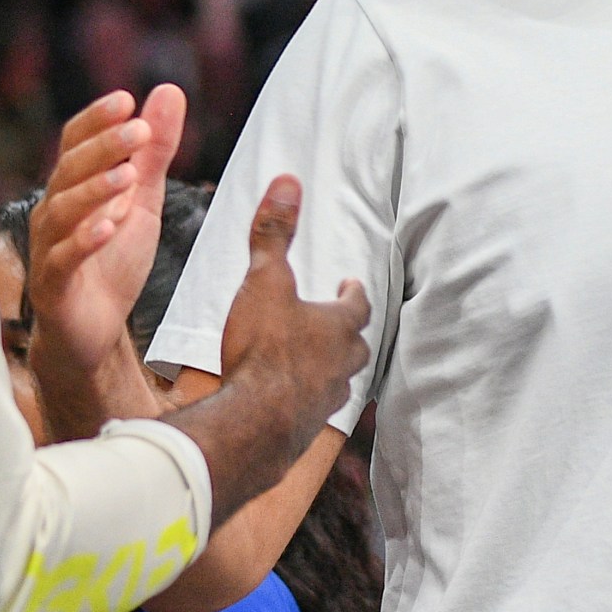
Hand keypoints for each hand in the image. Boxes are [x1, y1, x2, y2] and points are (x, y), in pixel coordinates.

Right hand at [27, 84, 186, 374]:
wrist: (91, 328)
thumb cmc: (112, 259)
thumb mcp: (143, 200)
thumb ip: (153, 151)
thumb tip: (168, 91)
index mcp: (72, 186)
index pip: (74, 142)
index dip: (97, 120)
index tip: (126, 99)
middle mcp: (53, 210)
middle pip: (70, 170)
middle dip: (104, 148)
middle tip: (138, 130)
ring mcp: (49, 247)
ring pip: (63, 211)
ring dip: (94, 190)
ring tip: (126, 176)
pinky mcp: (53, 285)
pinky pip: (63, 259)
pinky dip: (83, 241)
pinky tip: (107, 227)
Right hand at [219, 176, 371, 430]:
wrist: (253, 423)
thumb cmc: (262, 348)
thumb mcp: (264, 280)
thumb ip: (274, 233)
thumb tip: (288, 182)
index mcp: (337, 328)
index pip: (358, 305)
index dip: (354, 293)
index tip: (350, 284)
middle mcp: (341, 365)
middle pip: (357, 346)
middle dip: (349, 333)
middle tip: (340, 324)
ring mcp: (326, 401)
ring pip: (340, 381)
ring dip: (332, 369)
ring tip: (316, 363)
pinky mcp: (306, 430)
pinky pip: (315, 411)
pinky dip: (307, 402)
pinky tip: (292, 403)